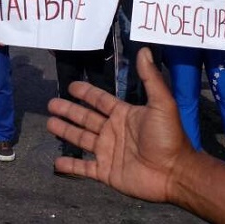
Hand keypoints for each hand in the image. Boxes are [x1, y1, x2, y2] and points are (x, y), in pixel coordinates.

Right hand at [46, 48, 193, 202]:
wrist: (175, 173)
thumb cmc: (168, 137)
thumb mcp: (162, 103)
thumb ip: (150, 78)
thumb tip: (144, 50)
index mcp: (123, 115)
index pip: (100, 101)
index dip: (86, 93)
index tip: (71, 86)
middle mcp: (113, 131)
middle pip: (85, 118)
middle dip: (69, 110)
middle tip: (51, 103)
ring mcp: (108, 152)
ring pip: (81, 139)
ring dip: (65, 131)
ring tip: (49, 124)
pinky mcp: (106, 172)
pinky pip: (84, 168)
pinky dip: (70, 166)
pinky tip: (56, 162)